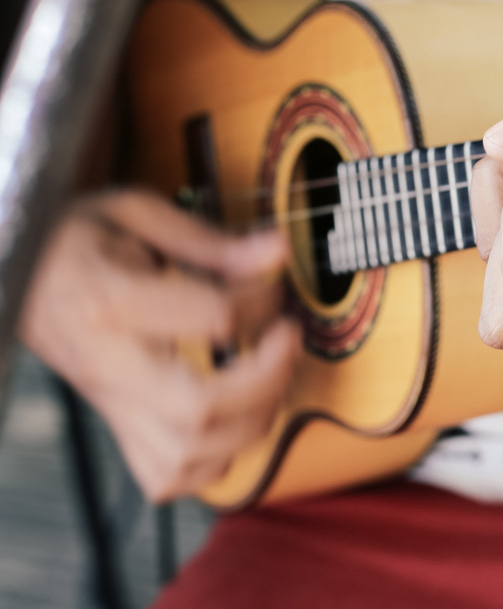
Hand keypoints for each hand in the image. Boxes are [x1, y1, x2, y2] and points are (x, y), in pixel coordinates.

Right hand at [18, 190, 300, 500]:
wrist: (15, 274)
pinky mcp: (115, 426)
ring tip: (268, 376)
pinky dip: (212, 462)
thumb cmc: (72, 242)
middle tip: (285, 338)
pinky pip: (167, 477)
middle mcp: (110, 365)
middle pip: (200, 410)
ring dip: (250, 423)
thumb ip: (210, 241)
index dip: (264, 299)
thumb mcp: (135, 215)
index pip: (215, 319)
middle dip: (267, 379)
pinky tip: (231, 420)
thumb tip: (276, 250)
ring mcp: (111, 405)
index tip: (272, 279)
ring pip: (188, 455)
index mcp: (111, 303)